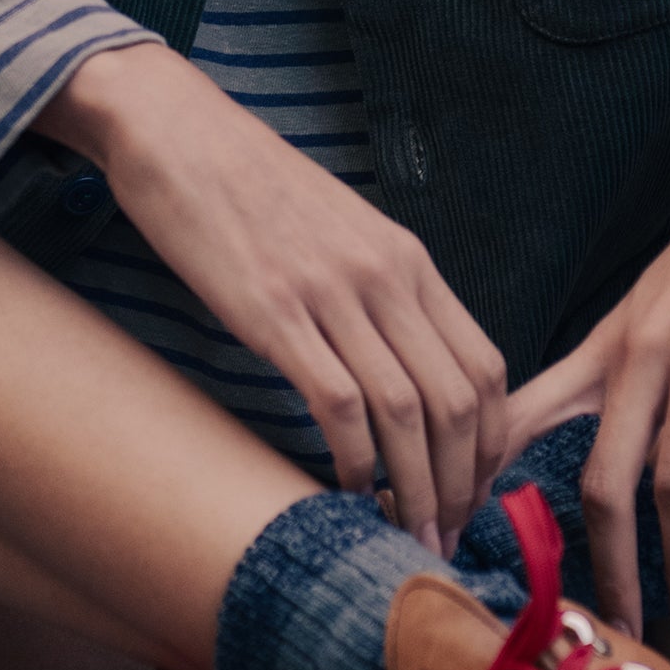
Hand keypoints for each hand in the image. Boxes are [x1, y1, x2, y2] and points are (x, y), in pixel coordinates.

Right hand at [51, 44, 508, 551]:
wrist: (178, 132)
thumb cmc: (251, 190)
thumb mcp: (341, 232)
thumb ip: (379, 293)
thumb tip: (401, 370)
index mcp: (408, 260)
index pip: (487, 366)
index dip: (492, 444)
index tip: (476, 494)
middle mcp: (385, 275)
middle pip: (459, 400)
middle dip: (463, 484)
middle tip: (448, 537)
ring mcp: (332, 293)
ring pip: (408, 411)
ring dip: (418, 489)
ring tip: (410, 538)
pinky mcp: (275, 311)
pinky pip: (339, 403)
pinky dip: (356, 462)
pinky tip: (349, 494)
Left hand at [501, 88, 669, 638]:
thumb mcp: (657, 297)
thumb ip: (625, 364)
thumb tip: (595, 430)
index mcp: (609, 339)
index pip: (530, 422)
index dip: (497, 489)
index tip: (482, 551)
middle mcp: (639, 351)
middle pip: (596, 479)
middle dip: (600, 563)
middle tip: (609, 622)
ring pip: (666, 483)